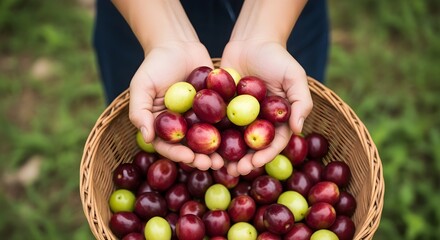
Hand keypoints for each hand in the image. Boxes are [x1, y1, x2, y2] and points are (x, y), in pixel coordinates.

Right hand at [129, 41, 223, 170]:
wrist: (178, 44)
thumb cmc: (155, 64)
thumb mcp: (141, 86)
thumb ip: (139, 111)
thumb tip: (146, 138)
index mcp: (163, 125)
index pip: (169, 146)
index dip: (179, 155)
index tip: (190, 158)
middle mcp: (182, 126)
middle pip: (191, 147)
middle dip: (202, 158)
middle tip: (213, 165)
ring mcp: (200, 118)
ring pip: (209, 139)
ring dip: (217, 151)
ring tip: (227, 160)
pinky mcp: (216, 108)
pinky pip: (224, 122)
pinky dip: (231, 132)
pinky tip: (240, 139)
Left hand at [221, 39, 312, 175]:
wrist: (251, 40)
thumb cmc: (277, 57)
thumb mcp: (295, 76)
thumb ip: (300, 101)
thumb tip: (299, 129)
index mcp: (277, 119)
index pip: (273, 142)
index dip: (265, 155)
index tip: (255, 164)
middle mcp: (258, 122)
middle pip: (251, 147)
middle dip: (244, 161)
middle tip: (234, 171)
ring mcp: (239, 116)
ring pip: (232, 140)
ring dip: (226, 154)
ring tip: (217, 165)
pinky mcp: (222, 108)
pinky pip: (216, 124)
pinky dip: (210, 135)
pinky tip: (202, 145)